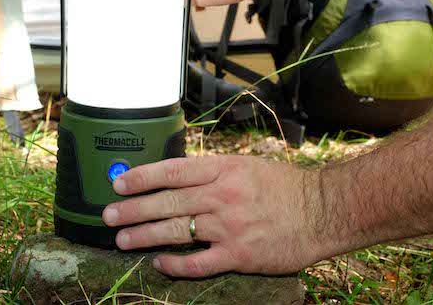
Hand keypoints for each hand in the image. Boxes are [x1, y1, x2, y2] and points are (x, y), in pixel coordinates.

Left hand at [101, 155, 323, 276]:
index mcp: (225, 170)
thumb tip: (180, 178)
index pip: (174, 170)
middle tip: (108, 216)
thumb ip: (216, 173)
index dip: (142, 177)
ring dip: (144, 236)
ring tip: (121, 240)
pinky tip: (159, 263)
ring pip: (175, 232)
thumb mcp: (249, 168)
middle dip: (133, 209)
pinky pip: (197, 262)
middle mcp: (223, 196)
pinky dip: (174, 263)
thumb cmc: (287, 187)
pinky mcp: (239, 254)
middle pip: (167, 203)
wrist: (323, 211)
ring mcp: (229, 226)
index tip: (120, 182)